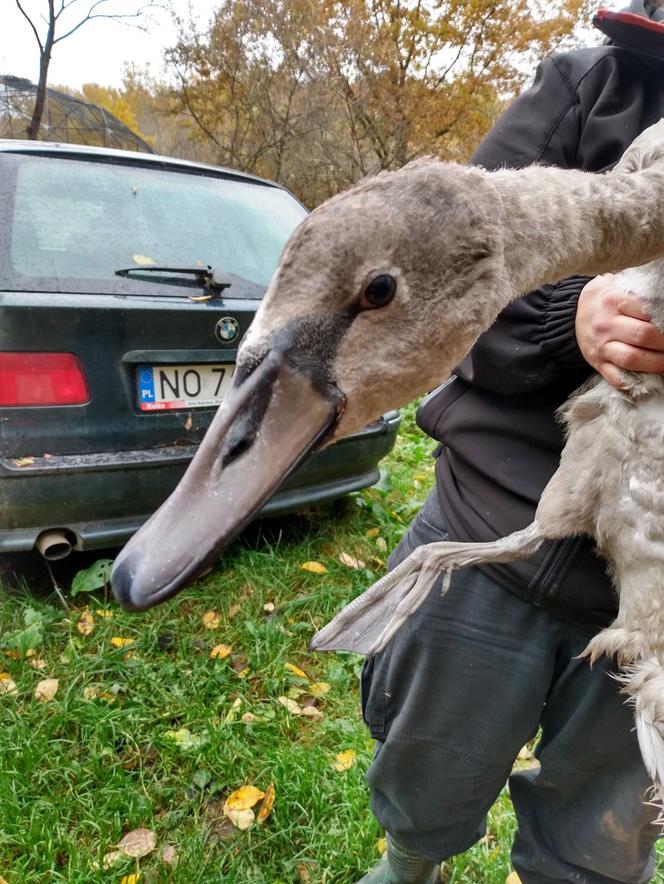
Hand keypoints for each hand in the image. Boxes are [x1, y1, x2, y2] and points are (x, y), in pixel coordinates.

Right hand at [575, 274, 663, 388]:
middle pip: (643, 336)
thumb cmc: (605, 299)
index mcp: (614, 301)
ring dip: (656, 364)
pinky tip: (648, 378)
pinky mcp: (597, 363)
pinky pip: (616, 377)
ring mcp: (600, 346)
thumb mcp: (619, 286)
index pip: (648, 312)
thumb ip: (642, 294)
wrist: (569, 314)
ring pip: (631, 359)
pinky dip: (634, 382)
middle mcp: (605, 324)